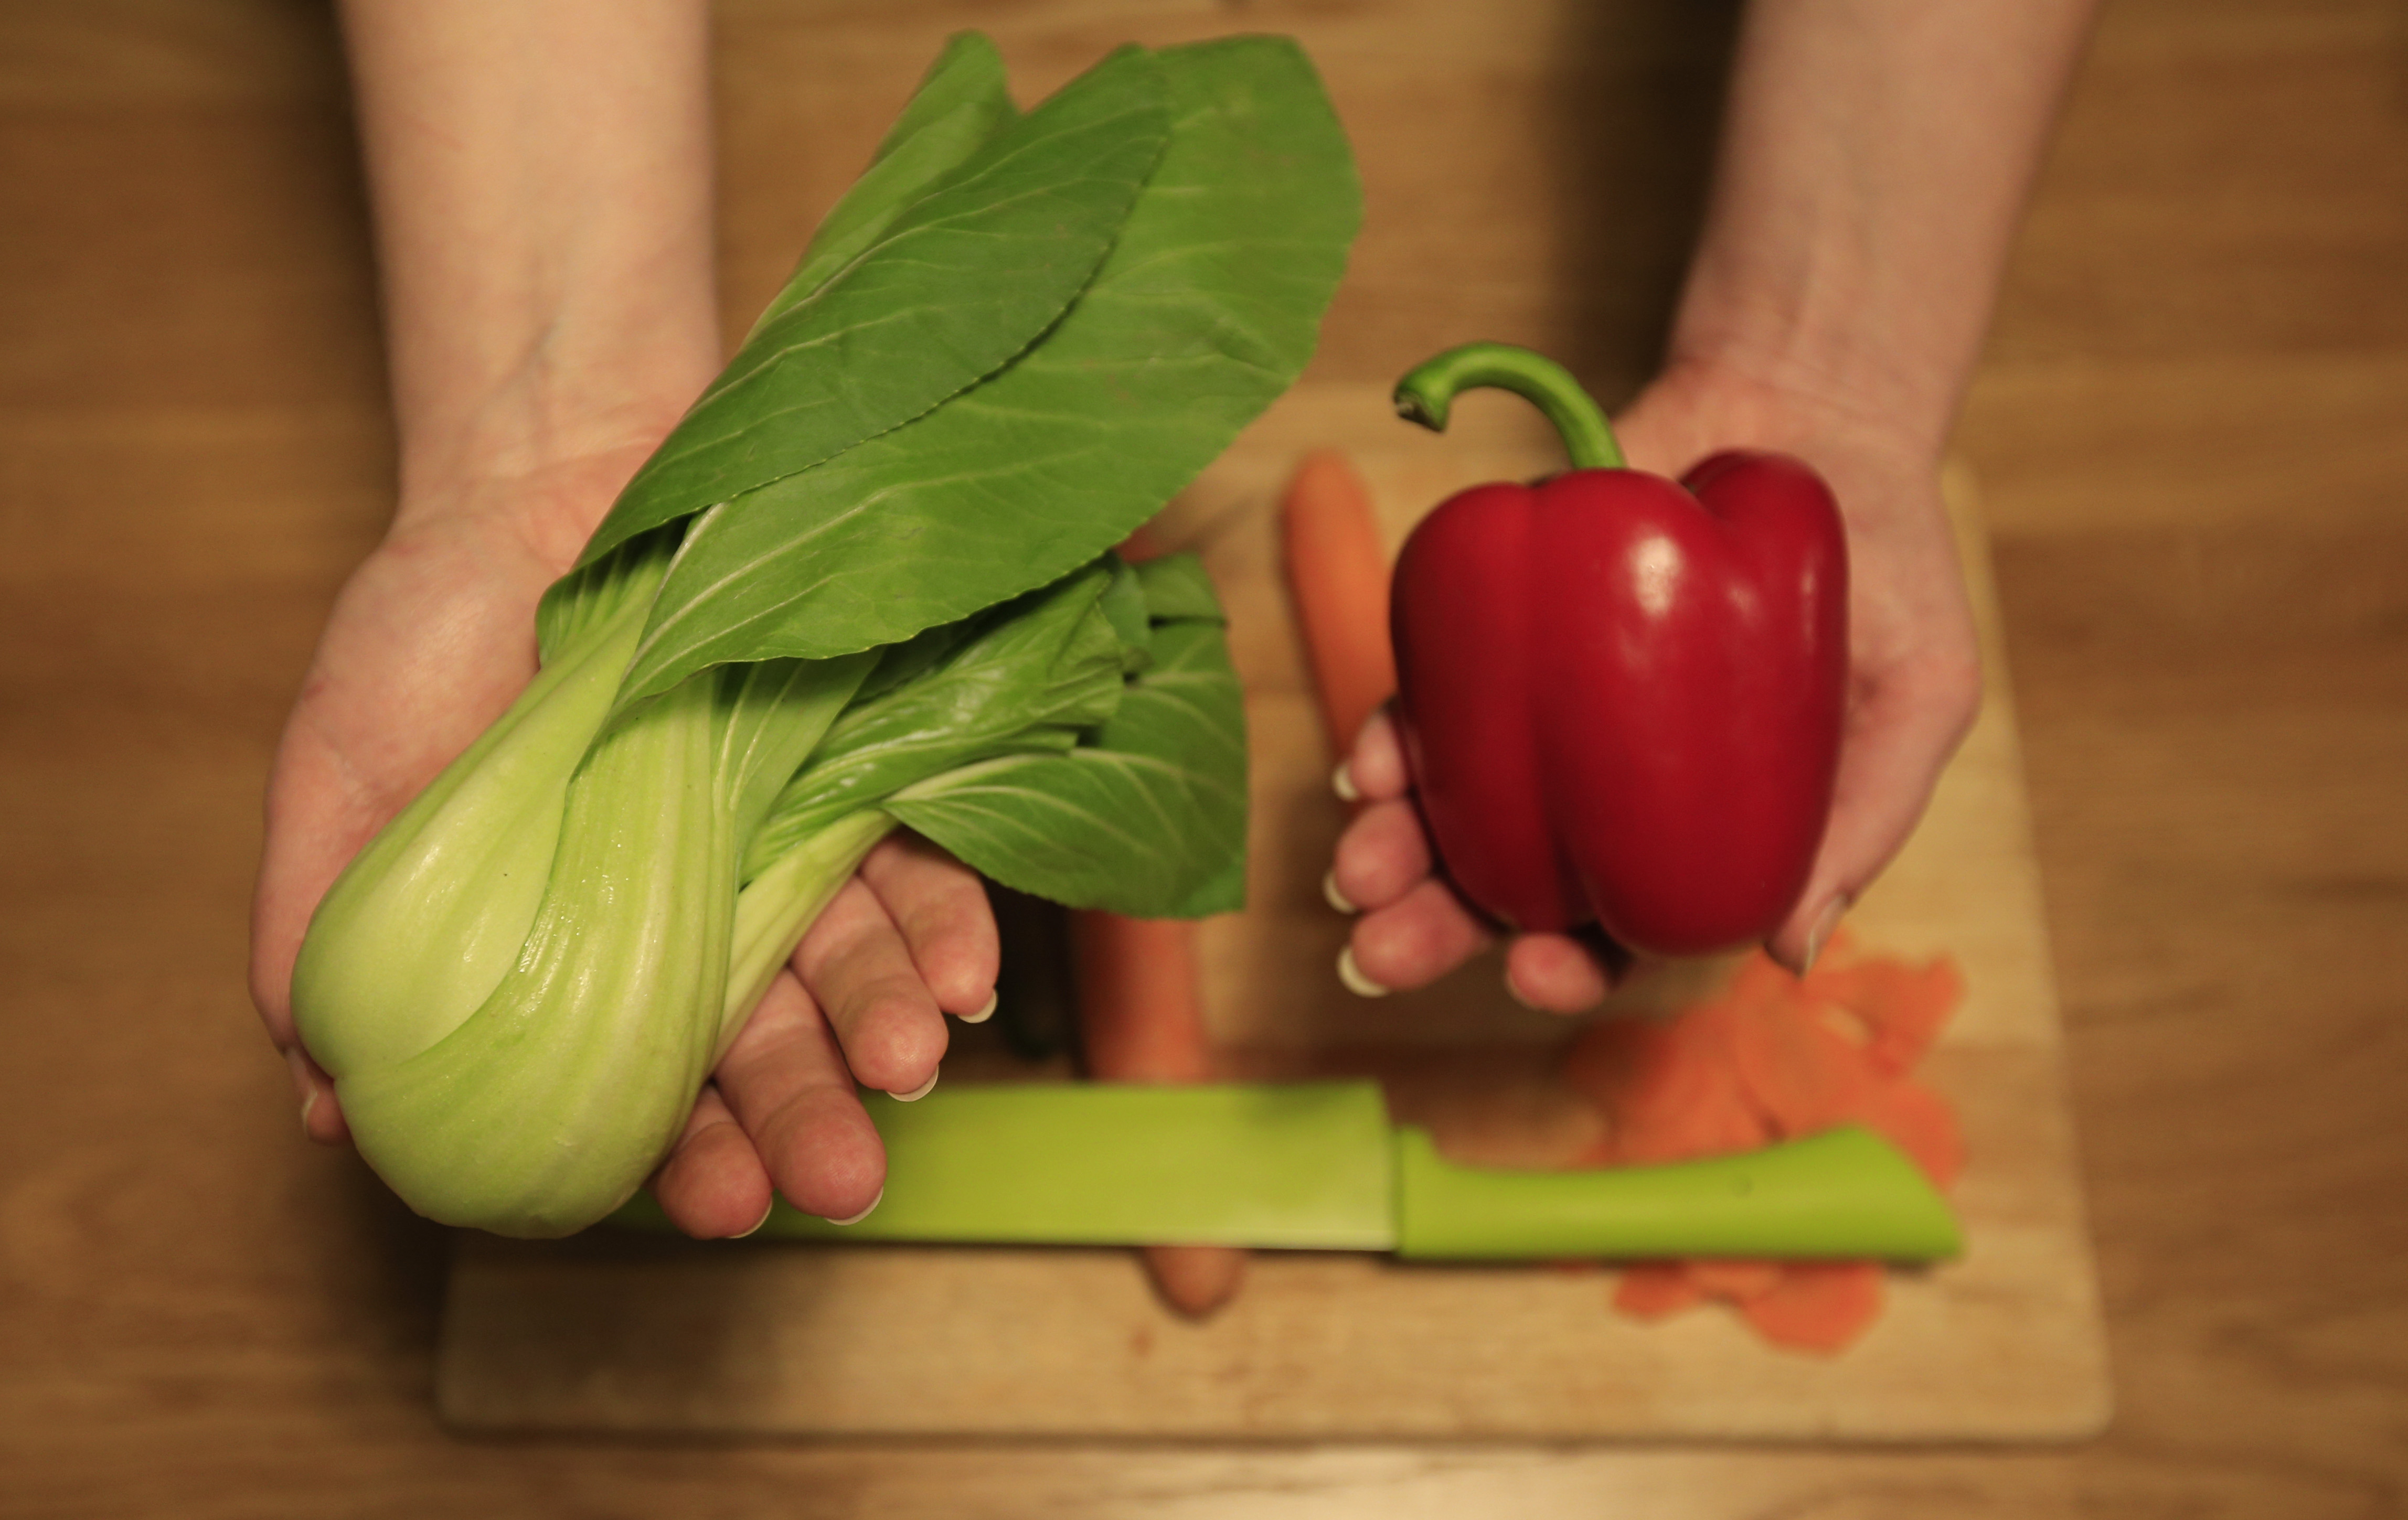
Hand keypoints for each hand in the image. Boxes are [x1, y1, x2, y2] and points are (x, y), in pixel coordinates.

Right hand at [249, 453, 996, 1237]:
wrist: (540, 468)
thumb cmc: (428, 629)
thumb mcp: (342, 778)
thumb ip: (319, 936)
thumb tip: (323, 1104)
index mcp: (585, 945)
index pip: (647, 1080)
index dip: (685, 1153)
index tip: (719, 1209)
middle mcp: (700, 909)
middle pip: (768, 1037)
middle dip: (805, 1115)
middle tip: (837, 1181)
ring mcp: (785, 832)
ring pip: (851, 955)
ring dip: (884, 1023)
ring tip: (906, 1071)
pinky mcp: (854, 755)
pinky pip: (917, 849)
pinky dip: (944, 915)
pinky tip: (963, 976)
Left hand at [1327, 356, 1981, 1011]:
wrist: (1819, 420)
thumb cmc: (1885, 580)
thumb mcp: (1917, 698)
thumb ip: (1863, 823)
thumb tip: (1787, 956)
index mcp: (1692, 833)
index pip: (1618, 927)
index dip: (1568, 966)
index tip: (1529, 975)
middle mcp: (1603, 787)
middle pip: (1506, 883)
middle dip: (1435, 928)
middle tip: (1378, 954)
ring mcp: (1545, 709)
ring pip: (1450, 802)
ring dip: (1391, 847)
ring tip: (1354, 875)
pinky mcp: (1504, 625)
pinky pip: (1435, 695)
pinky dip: (1395, 735)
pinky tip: (1368, 768)